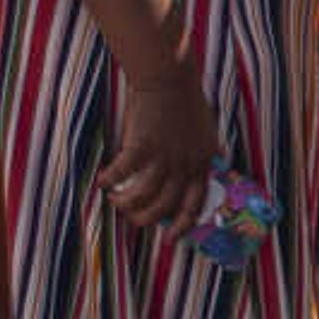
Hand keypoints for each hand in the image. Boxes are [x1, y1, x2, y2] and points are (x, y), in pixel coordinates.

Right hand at [101, 64, 219, 236]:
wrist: (169, 79)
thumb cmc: (187, 102)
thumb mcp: (207, 131)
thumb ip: (208, 151)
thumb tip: (217, 160)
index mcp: (202, 163)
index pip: (195, 203)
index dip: (182, 224)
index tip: (172, 239)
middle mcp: (185, 165)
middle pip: (164, 205)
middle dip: (145, 218)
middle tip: (132, 217)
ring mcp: (164, 157)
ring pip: (142, 196)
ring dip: (125, 202)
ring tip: (115, 199)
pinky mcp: (142, 146)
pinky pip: (121, 173)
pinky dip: (109, 180)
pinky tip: (101, 181)